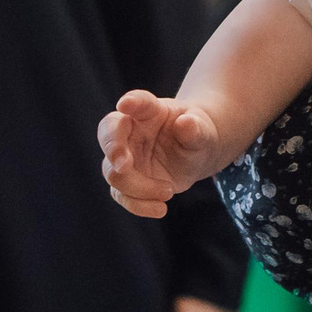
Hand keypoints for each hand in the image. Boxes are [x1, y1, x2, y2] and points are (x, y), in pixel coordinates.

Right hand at [100, 90, 226, 216]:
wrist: (196, 151)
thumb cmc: (196, 132)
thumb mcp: (202, 130)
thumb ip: (195, 128)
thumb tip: (186, 123)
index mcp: (149, 110)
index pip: (137, 101)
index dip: (131, 101)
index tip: (126, 103)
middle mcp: (130, 130)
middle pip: (108, 134)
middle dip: (113, 149)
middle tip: (124, 166)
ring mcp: (125, 156)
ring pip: (112, 172)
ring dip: (136, 186)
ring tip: (168, 192)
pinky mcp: (127, 180)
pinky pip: (121, 194)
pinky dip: (138, 205)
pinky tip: (160, 209)